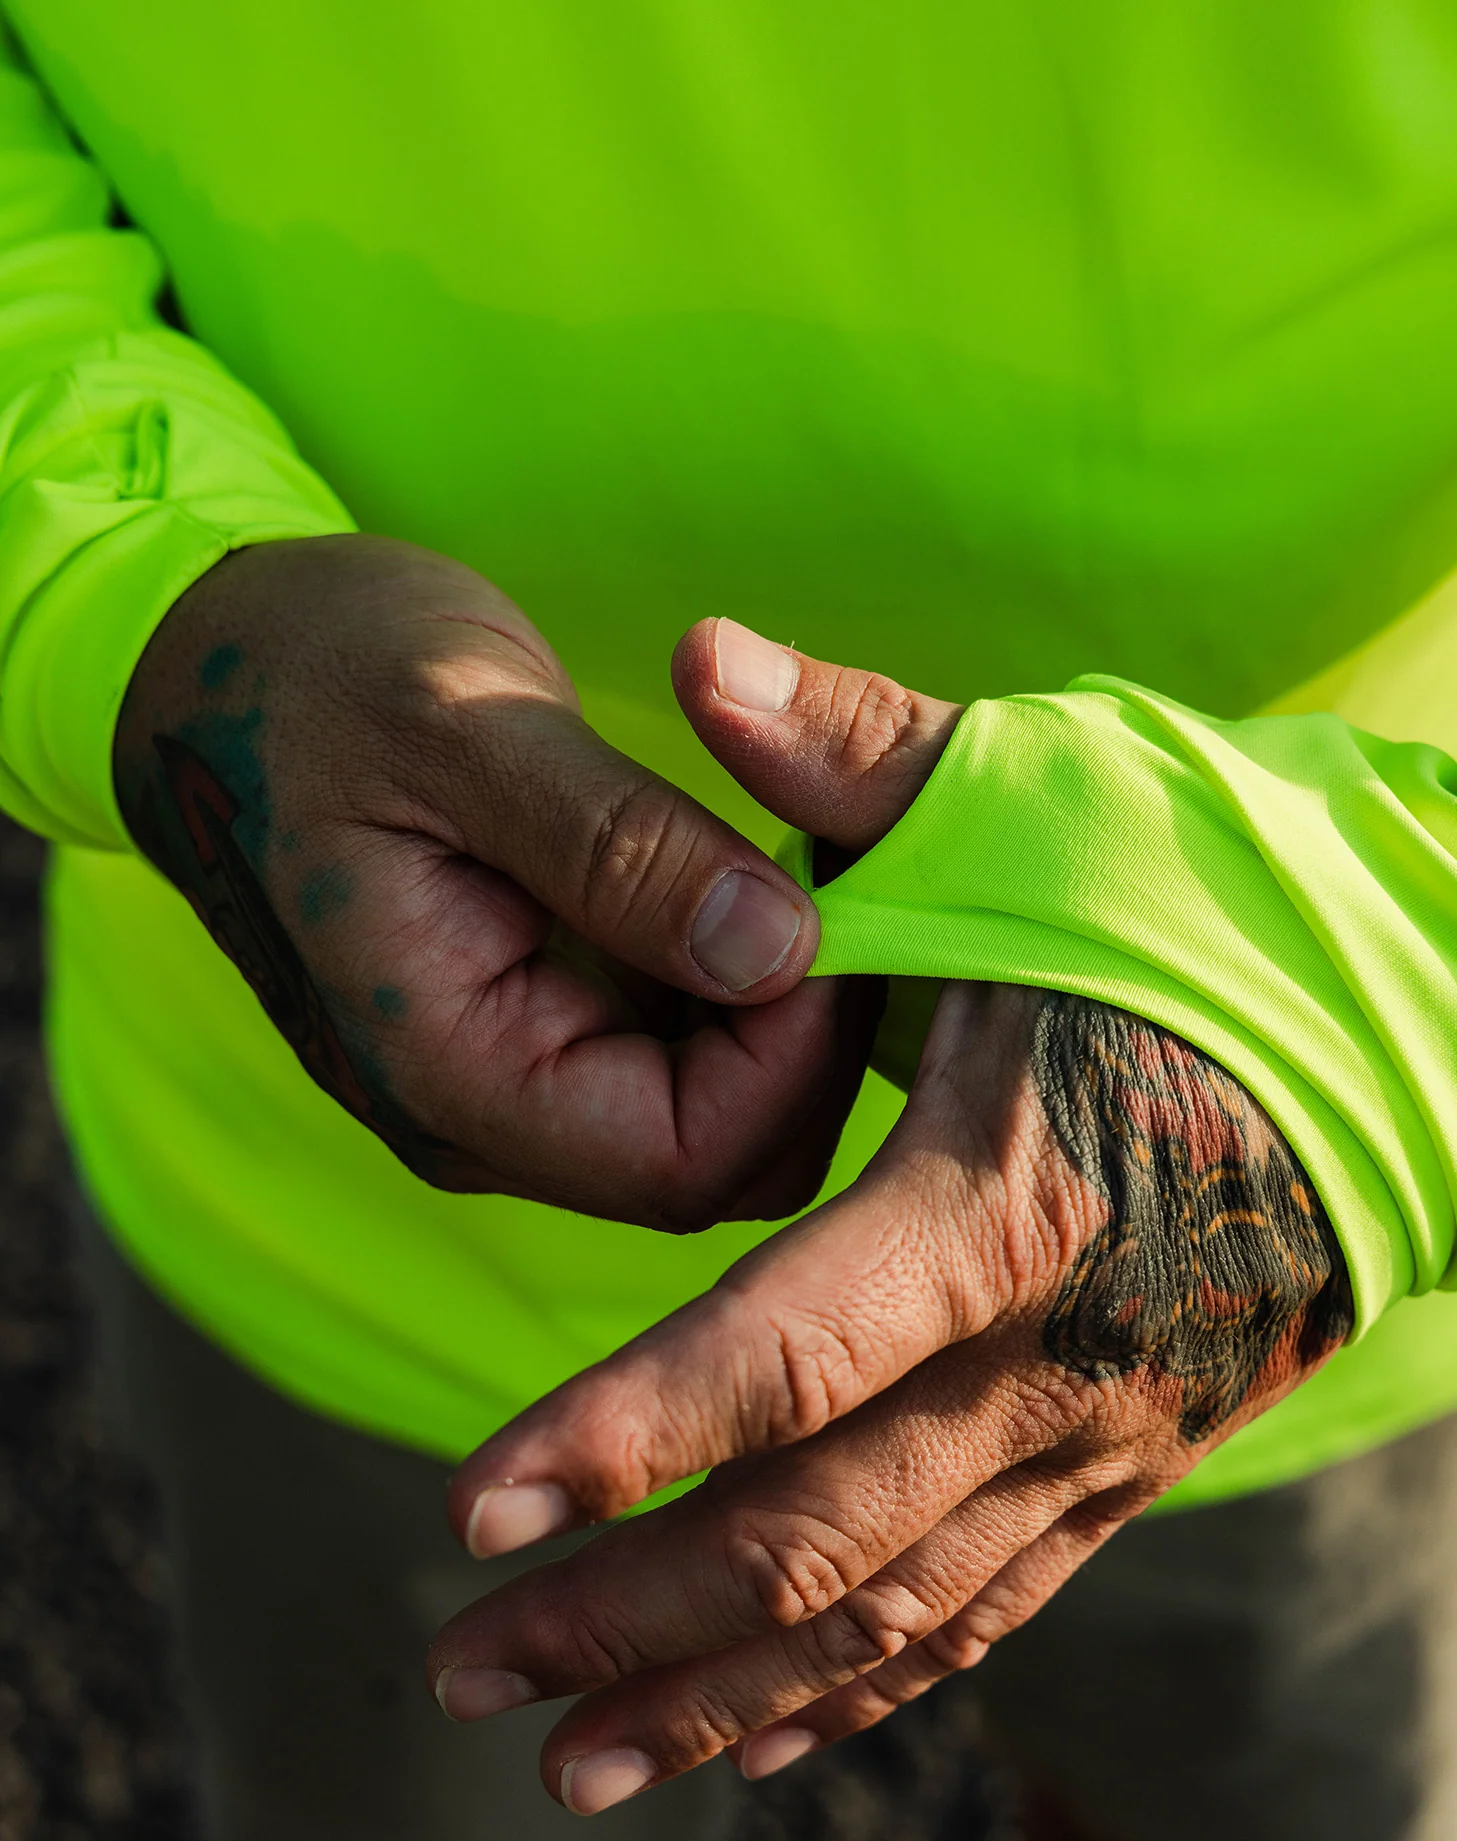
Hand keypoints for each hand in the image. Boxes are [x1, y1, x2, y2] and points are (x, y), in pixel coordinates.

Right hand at [115, 539, 873, 1226]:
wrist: (217, 668)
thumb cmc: (313, 673)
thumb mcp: (461, 726)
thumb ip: (618, 848)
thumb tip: (776, 948)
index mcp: (449, 1072)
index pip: (689, 1160)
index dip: (797, 1055)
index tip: (836, 900)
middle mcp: (487, 1115)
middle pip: (727, 1159)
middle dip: (812, 1036)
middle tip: (844, 871)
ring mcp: (521, 1077)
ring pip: (727, 1110)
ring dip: (790, 1002)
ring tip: (808, 852)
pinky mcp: (552, 1026)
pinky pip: (694, 1048)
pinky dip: (752, 973)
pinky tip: (758, 868)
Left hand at [426, 623, 1354, 1808]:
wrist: (1429, 1040)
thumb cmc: (1212, 909)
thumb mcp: (1035, 812)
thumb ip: (853, 750)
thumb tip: (691, 642)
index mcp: (1012, 1196)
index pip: (789, 1355)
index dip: (620, 1435)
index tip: (467, 1509)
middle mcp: (1060, 1360)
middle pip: (816, 1536)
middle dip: (623, 1614)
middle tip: (458, 1666)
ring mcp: (1103, 1437)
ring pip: (890, 1616)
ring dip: (713, 1695)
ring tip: (554, 1757)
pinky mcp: (1124, 1468)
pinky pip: (981, 1616)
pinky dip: (851, 1688)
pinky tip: (740, 1737)